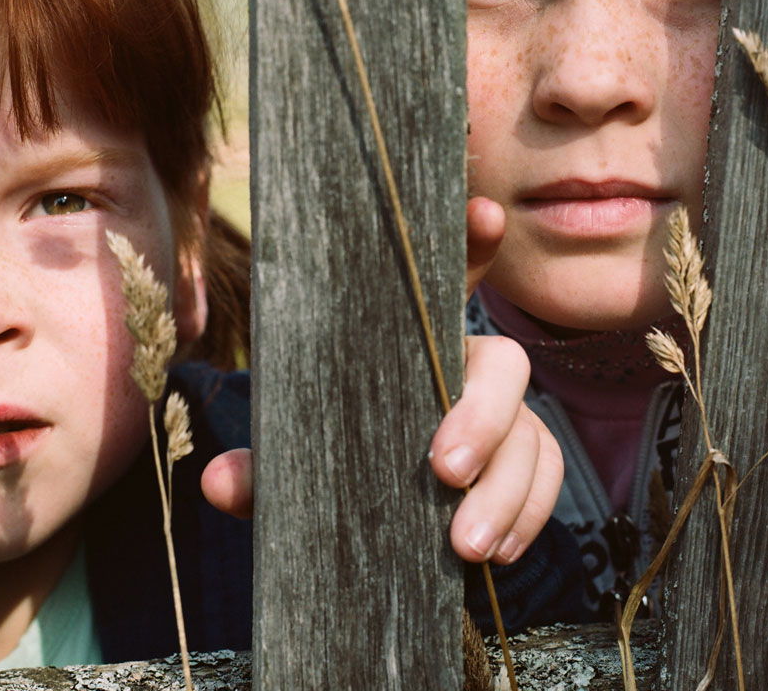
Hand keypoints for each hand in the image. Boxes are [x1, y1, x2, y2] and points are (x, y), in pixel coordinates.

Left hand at [201, 196, 563, 565]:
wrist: (372, 516)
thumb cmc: (333, 461)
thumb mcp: (294, 462)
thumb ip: (262, 469)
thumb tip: (219, 483)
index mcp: (408, 344)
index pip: (443, 280)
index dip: (470, 242)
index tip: (482, 213)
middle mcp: (465, 368)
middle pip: (504, 365)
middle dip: (482, 415)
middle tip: (442, 470)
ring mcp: (505, 415)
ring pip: (530, 432)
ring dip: (504, 489)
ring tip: (464, 546)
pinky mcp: (527, 461)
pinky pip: (548, 477)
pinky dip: (527, 514)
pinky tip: (495, 553)